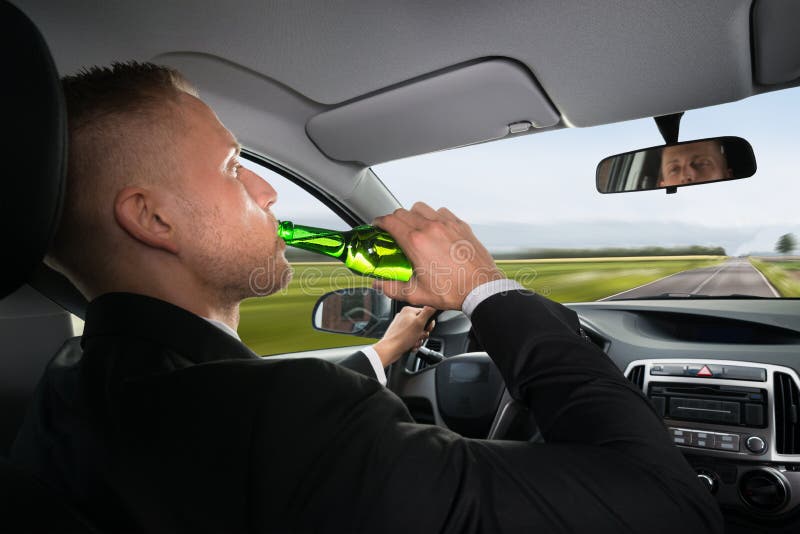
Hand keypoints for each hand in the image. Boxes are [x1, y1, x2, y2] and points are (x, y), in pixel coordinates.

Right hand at [372, 202, 504, 309]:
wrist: (481, 288)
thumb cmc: (452, 290)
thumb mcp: (416, 294)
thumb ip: (391, 287)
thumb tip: (378, 284)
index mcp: (416, 242)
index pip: (390, 221)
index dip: (379, 222)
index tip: (377, 226)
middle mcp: (430, 228)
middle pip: (403, 212)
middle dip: (393, 220)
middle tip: (392, 230)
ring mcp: (447, 224)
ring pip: (421, 208)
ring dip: (413, 215)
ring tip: (413, 227)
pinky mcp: (460, 225)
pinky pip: (441, 212)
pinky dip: (433, 216)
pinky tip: (435, 228)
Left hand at [373, 305, 436, 366]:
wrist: (390, 349)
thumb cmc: (403, 337)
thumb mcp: (419, 323)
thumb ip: (428, 312)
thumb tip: (434, 304)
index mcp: (408, 310)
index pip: (426, 313)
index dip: (429, 323)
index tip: (427, 329)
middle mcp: (404, 316)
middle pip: (422, 324)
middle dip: (423, 333)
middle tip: (419, 336)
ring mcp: (402, 326)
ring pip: (418, 332)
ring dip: (418, 339)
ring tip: (413, 342)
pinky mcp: (400, 334)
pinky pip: (412, 338)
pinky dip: (413, 343)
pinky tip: (411, 345)